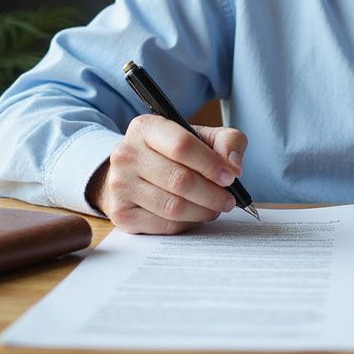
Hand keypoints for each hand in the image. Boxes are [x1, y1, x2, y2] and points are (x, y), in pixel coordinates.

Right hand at [87, 115, 246, 233]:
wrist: (133, 173)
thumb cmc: (172, 153)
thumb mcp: (201, 136)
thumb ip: (227, 141)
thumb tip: (233, 165)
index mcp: (146, 128)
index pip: (181, 145)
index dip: (211, 164)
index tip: (231, 176)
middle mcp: (127, 154)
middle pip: (179, 180)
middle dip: (212, 193)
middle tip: (229, 199)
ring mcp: (120, 185)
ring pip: (173, 207)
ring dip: (203, 211)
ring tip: (216, 208)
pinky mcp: (121, 213)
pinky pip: (164, 225)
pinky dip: (187, 224)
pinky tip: (195, 215)